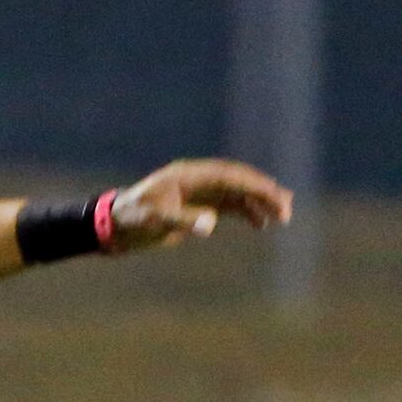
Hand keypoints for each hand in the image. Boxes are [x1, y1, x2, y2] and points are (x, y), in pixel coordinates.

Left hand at [111, 159, 292, 251]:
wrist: (115, 226)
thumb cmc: (131, 218)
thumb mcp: (154, 220)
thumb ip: (183, 221)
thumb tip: (210, 224)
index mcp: (189, 175)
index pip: (230, 176)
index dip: (254, 185)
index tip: (274, 197)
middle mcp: (199, 179)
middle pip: (239, 181)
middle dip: (264, 193)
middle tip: (286, 209)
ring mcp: (200, 192)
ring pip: (238, 193)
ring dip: (260, 203)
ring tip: (282, 217)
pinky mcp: (198, 205)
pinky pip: (229, 205)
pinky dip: (246, 212)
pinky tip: (261, 224)